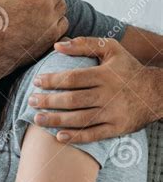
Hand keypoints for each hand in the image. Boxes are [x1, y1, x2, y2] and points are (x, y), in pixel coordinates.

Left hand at [29, 36, 160, 142]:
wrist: (156, 92)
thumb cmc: (128, 68)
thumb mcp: (111, 49)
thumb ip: (84, 44)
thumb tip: (57, 45)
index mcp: (105, 74)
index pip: (73, 78)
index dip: (52, 80)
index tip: (36, 82)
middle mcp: (108, 94)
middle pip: (73, 100)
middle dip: (49, 101)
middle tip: (31, 101)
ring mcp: (113, 113)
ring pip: (80, 119)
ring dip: (56, 120)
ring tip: (37, 119)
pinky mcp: (117, 128)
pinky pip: (94, 134)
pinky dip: (76, 137)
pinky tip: (59, 137)